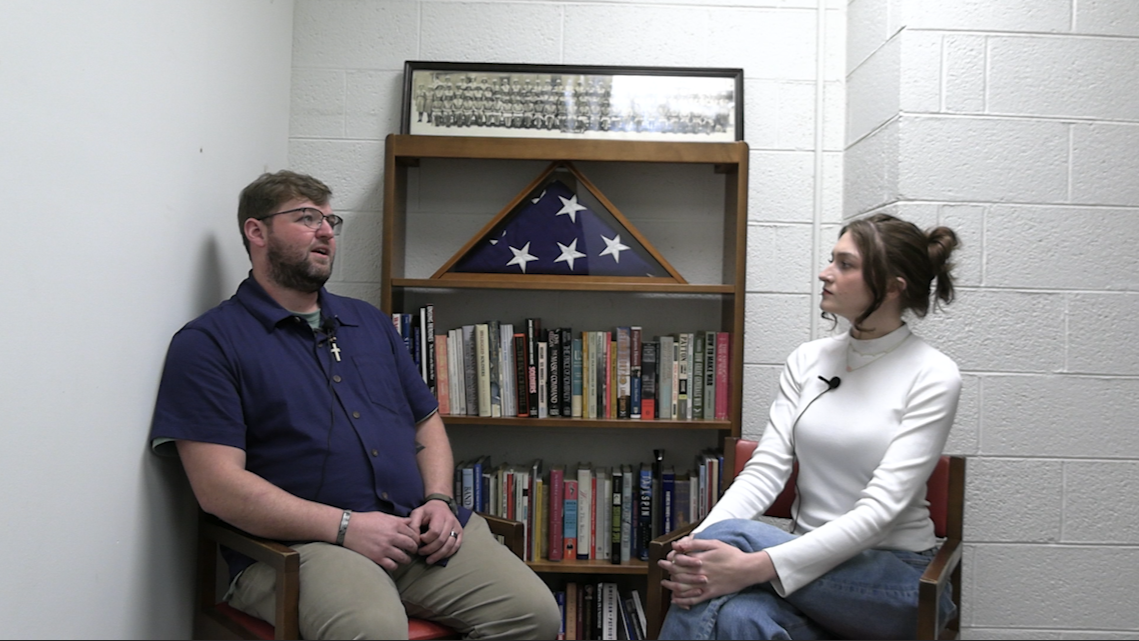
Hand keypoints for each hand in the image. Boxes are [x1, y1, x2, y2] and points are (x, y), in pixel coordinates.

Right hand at [341, 511, 420, 571]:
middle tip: (413, 551)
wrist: (347, 528)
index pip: (413, 534)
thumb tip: (410, 521)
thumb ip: (398, 519)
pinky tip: (393, 563)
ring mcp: (384, 548)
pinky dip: (395, 565)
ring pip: (404, 558)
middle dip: (414, 549)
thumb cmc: (364, 520)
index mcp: (394, 525)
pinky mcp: (377, 558)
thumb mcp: (383, 516)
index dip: (416, 539)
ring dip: (406, 559)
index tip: (415, 542)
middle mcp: (391, 536)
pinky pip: (392, 565)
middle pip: (411, 545)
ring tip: (405, 559)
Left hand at [409, 499, 461, 563]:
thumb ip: (413, 525)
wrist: (440, 506)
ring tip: (428, 560)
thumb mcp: (417, 513)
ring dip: (438, 555)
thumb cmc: (427, 511)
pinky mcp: (460, 533)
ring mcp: (457, 527)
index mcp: (440, 515)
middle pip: (442, 540)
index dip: (426, 539)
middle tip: (420, 552)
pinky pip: (456, 547)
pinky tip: (439, 557)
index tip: (419, 540)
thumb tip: (414, 539)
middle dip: (430, 550)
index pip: (435, 532)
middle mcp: (451, 521)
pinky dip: (447, 554)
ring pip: (449, 545)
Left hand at [658, 538, 774, 608]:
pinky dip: (682, 601)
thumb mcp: (714, 543)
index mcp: (700, 559)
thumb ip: (695, 543)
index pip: (679, 560)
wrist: (747, 569)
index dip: (671, 558)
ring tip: (665, 583)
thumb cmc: (731, 554)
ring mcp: (705, 584)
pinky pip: (693, 599)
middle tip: (661, 567)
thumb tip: (678, 544)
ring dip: (671, 586)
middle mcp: (700, 573)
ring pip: (683, 587)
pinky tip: (675, 599)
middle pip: (678, 573)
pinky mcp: (710, 593)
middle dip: (667, 570)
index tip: (667, 557)